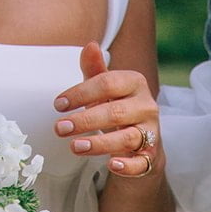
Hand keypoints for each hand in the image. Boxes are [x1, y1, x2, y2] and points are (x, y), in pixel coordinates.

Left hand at [53, 42, 164, 179]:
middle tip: (60, 128)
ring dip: (99, 143)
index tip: (59, 104)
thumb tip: (90, 45)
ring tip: (75, 147)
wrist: (143, 140)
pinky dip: (127, 165)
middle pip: (115, 112)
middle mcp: (146, 106)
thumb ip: (96, 70)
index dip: (81, 93)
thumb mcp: (106, 89)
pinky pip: (141, 163)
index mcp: (135, 83)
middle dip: (85, 121)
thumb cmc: (119, 108)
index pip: (107, 84)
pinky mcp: (151, 156)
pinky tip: (111, 165)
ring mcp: (151, 133)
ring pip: (126, 138)